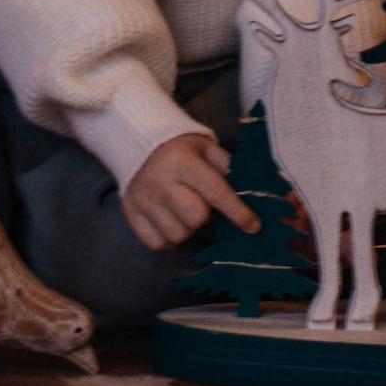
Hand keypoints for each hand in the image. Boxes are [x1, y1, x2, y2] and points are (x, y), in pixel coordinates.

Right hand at [123, 130, 258, 252]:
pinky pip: (158, 243)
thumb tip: (252, 192)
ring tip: (184, 210)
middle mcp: (160, 181)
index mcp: (182, 160)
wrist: (139, 141)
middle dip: (206, 216)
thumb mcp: (206, 148)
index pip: (216, 193)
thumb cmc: (180, 148)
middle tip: (202, 204)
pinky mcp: (131, 213)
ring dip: (188, 228)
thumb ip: (228, 168)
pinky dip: (170, 238)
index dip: (238, 212)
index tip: (254, 226)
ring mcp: (143, 199)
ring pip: (178, 235)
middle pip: (196, 218)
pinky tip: (171, 220)